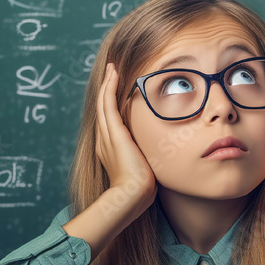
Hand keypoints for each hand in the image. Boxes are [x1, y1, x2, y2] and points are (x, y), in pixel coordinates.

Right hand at [96, 63, 157, 208]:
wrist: (131, 195)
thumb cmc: (141, 189)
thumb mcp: (144, 168)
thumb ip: (147, 157)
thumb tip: (161, 153)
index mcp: (111, 147)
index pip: (110, 119)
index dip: (111, 103)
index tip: (117, 90)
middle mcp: (105, 139)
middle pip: (103, 107)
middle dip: (107, 88)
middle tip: (110, 71)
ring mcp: (107, 135)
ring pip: (103, 102)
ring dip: (107, 84)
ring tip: (111, 69)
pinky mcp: (112, 132)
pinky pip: (108, 103)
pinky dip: (109, 87)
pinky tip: (113, 74)